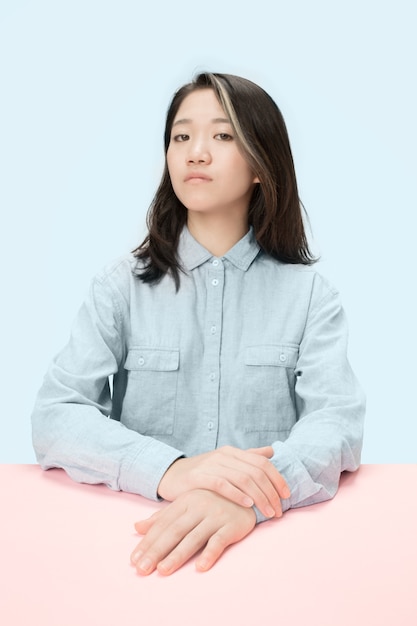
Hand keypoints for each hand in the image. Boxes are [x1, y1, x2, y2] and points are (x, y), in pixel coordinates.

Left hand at [131, 490, 256, 575]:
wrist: (248, 492)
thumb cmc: (212, 500)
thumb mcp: (186, 504)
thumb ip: (162, 516)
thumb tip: (137, 527)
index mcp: (185, 501)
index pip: (162, 524)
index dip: (148, 542)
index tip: (134, 560)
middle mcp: (198, 507)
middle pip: (174, 531)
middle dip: (156, 551)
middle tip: (142, 569)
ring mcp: (216, 515)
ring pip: (193, 537)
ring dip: (178, 555)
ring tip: (163, 570)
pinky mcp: (232, 525)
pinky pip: (219, 541)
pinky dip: (210, 554)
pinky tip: (200, 567)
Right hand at [157, 445, 289, 518]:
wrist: (172, 476)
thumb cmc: (203, 473)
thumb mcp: (226, 463)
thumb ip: (248, 457)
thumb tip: (271, 452)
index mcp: (233, 452)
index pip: (262, 462)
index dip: (277, 479)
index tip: (287, 496)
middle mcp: (224, 455)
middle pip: (256, 472)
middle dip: (271, 492)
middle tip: (278, 511)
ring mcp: (211, 465)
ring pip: (243, 478)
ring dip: (259, 497)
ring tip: (268, 512)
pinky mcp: (199, 477)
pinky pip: (222, 484)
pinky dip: (237, 494)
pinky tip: (248, 504)